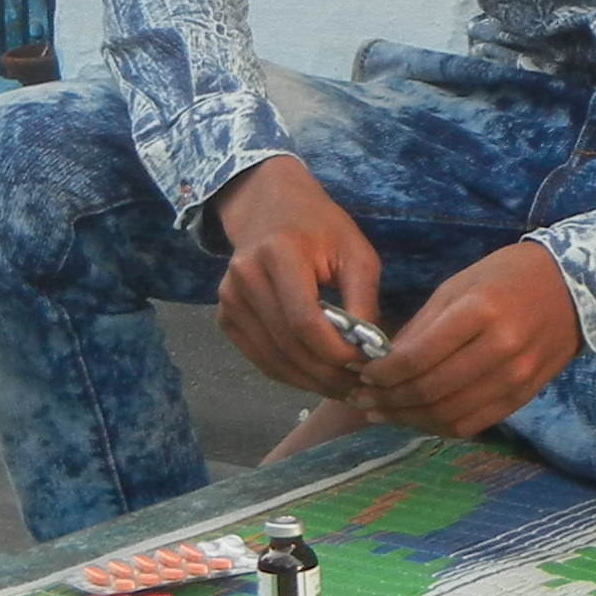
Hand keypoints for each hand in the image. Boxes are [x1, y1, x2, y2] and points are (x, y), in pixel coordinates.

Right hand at [212, 156, 389, 394]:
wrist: (270, 208)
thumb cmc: (321, 228)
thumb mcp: (355, 252)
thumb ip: (363, 299)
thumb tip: (370, 350)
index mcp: (278, 254)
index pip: (304, 321)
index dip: (335, 351)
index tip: (365, 363)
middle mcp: (245, 278)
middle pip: (288, 345)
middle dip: (327, 373)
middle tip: (359, 386)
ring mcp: (229, 299)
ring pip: (272, 359)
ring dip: (310, 381)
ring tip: (343, 387)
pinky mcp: (225, 316)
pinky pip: (259, 357)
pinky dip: (289, 374)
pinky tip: (316, 377)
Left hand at [349, 242, 584, 438]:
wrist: (575, 286)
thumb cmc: (508, 276)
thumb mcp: (459, 285)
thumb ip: (421, 327)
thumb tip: (382, 363)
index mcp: (480, 312)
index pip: (417, 357)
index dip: (382, 373)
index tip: (363, 375)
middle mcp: (501, 348)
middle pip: (430, 390)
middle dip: (388, 400)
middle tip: (362, 400)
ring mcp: (516, 376)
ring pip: (449, 414)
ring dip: (408, 419)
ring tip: (383, 414)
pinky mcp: (525, 395)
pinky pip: (474, 423)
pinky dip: (440, 426)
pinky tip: (419, 419)